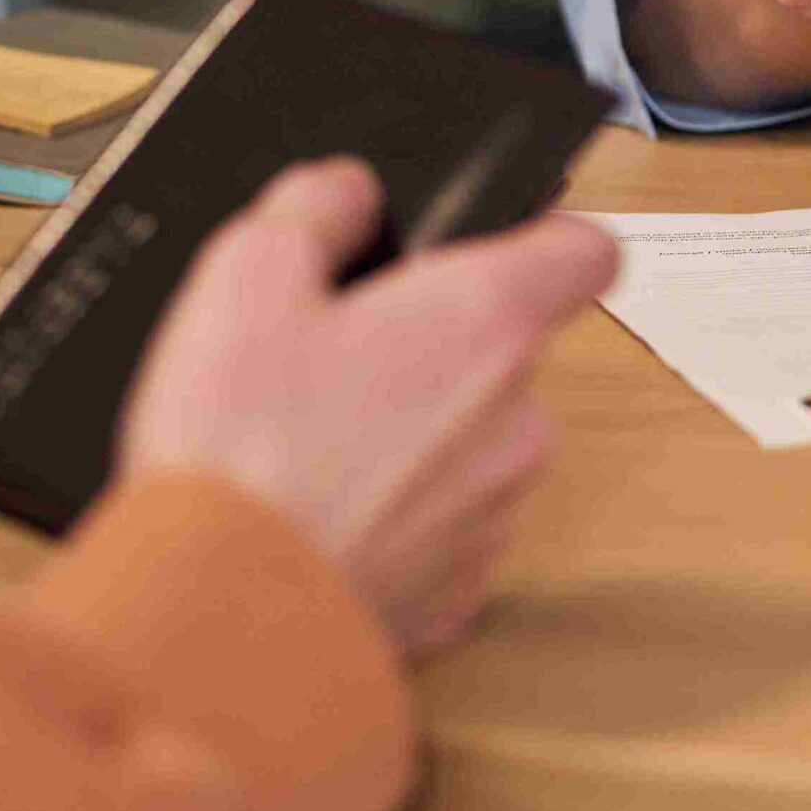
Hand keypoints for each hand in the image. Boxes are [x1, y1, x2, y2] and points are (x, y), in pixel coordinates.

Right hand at [118, 159, 619, 656]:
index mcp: (487, 319)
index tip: (504, 242)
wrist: (222, 618)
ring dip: (417, 437)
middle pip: (509, 353)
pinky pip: (444, 528)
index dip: (550, 239)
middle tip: (338, 360)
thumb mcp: (245, 280)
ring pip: (476, 444)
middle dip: (437, 348)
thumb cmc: (240, 447)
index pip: (589, 251)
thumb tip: (348, 192)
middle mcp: (520, 413)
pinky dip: (396, 518)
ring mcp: (500, 507)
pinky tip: (319, 518)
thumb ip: (313, 210)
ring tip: (312, 449)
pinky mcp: (463, 585)